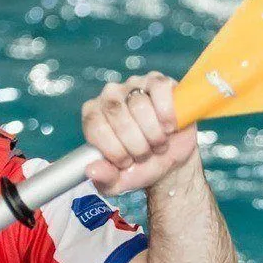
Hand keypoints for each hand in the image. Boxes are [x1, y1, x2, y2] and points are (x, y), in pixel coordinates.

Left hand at [80, 72, 198, 195]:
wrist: (170, 159)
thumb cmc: (142, 166)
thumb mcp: (121, 181)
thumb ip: (104, 178)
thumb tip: (91, 171)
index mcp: (93, 115)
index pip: (94, 125)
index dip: (113, 148)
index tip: (126, 162)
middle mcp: (110, 95)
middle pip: (116, 112)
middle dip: (135, 143)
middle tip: (145, 155)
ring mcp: (134, 84)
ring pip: (139, 104)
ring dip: (153, 133)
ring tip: (158, 144)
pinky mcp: (158, 81)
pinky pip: (160, 89)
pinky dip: (167, 113)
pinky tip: (169, 127)